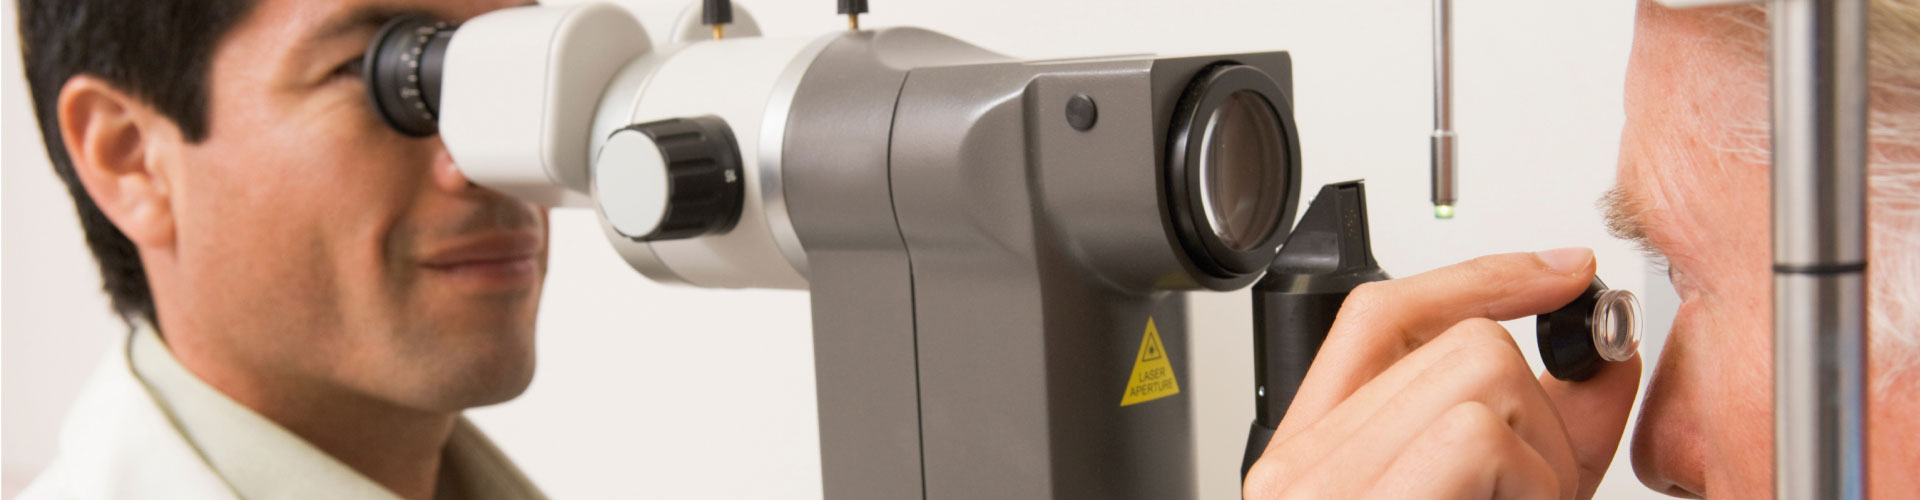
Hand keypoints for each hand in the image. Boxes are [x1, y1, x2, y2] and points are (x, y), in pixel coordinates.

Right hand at [1243, 248, 1641, 499]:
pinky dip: (1532, 483)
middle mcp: (1300, 467)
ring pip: (1480, 372)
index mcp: (1316, 457)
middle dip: (1540, 410)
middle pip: (1456, 339)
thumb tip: (1610, 353)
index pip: (1380, 315)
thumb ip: (1545, 436)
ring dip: (1543, 457)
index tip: (1562, 273)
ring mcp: (1317, 485)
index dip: (1482, 278)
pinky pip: (1475, 433)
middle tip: (1539, 488)